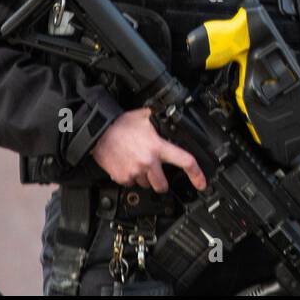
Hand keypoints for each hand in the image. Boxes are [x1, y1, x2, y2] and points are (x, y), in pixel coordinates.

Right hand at [90, 107, 206, 191]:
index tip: (202, 184)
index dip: (196, 175)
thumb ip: (159, 120)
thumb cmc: (119, 123)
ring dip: (144, 178)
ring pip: (145, 184)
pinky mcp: (122, 178)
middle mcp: (148, 162)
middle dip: (161, 183)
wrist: (98, 132)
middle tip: (157, 176)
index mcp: (158, 147)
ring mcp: (135, 172)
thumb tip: (168, 114)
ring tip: (136, 163)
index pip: (185, 161)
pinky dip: (130, 177)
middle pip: (163, 185)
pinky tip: (126, 165)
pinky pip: (130, 183)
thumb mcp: (145, 117)